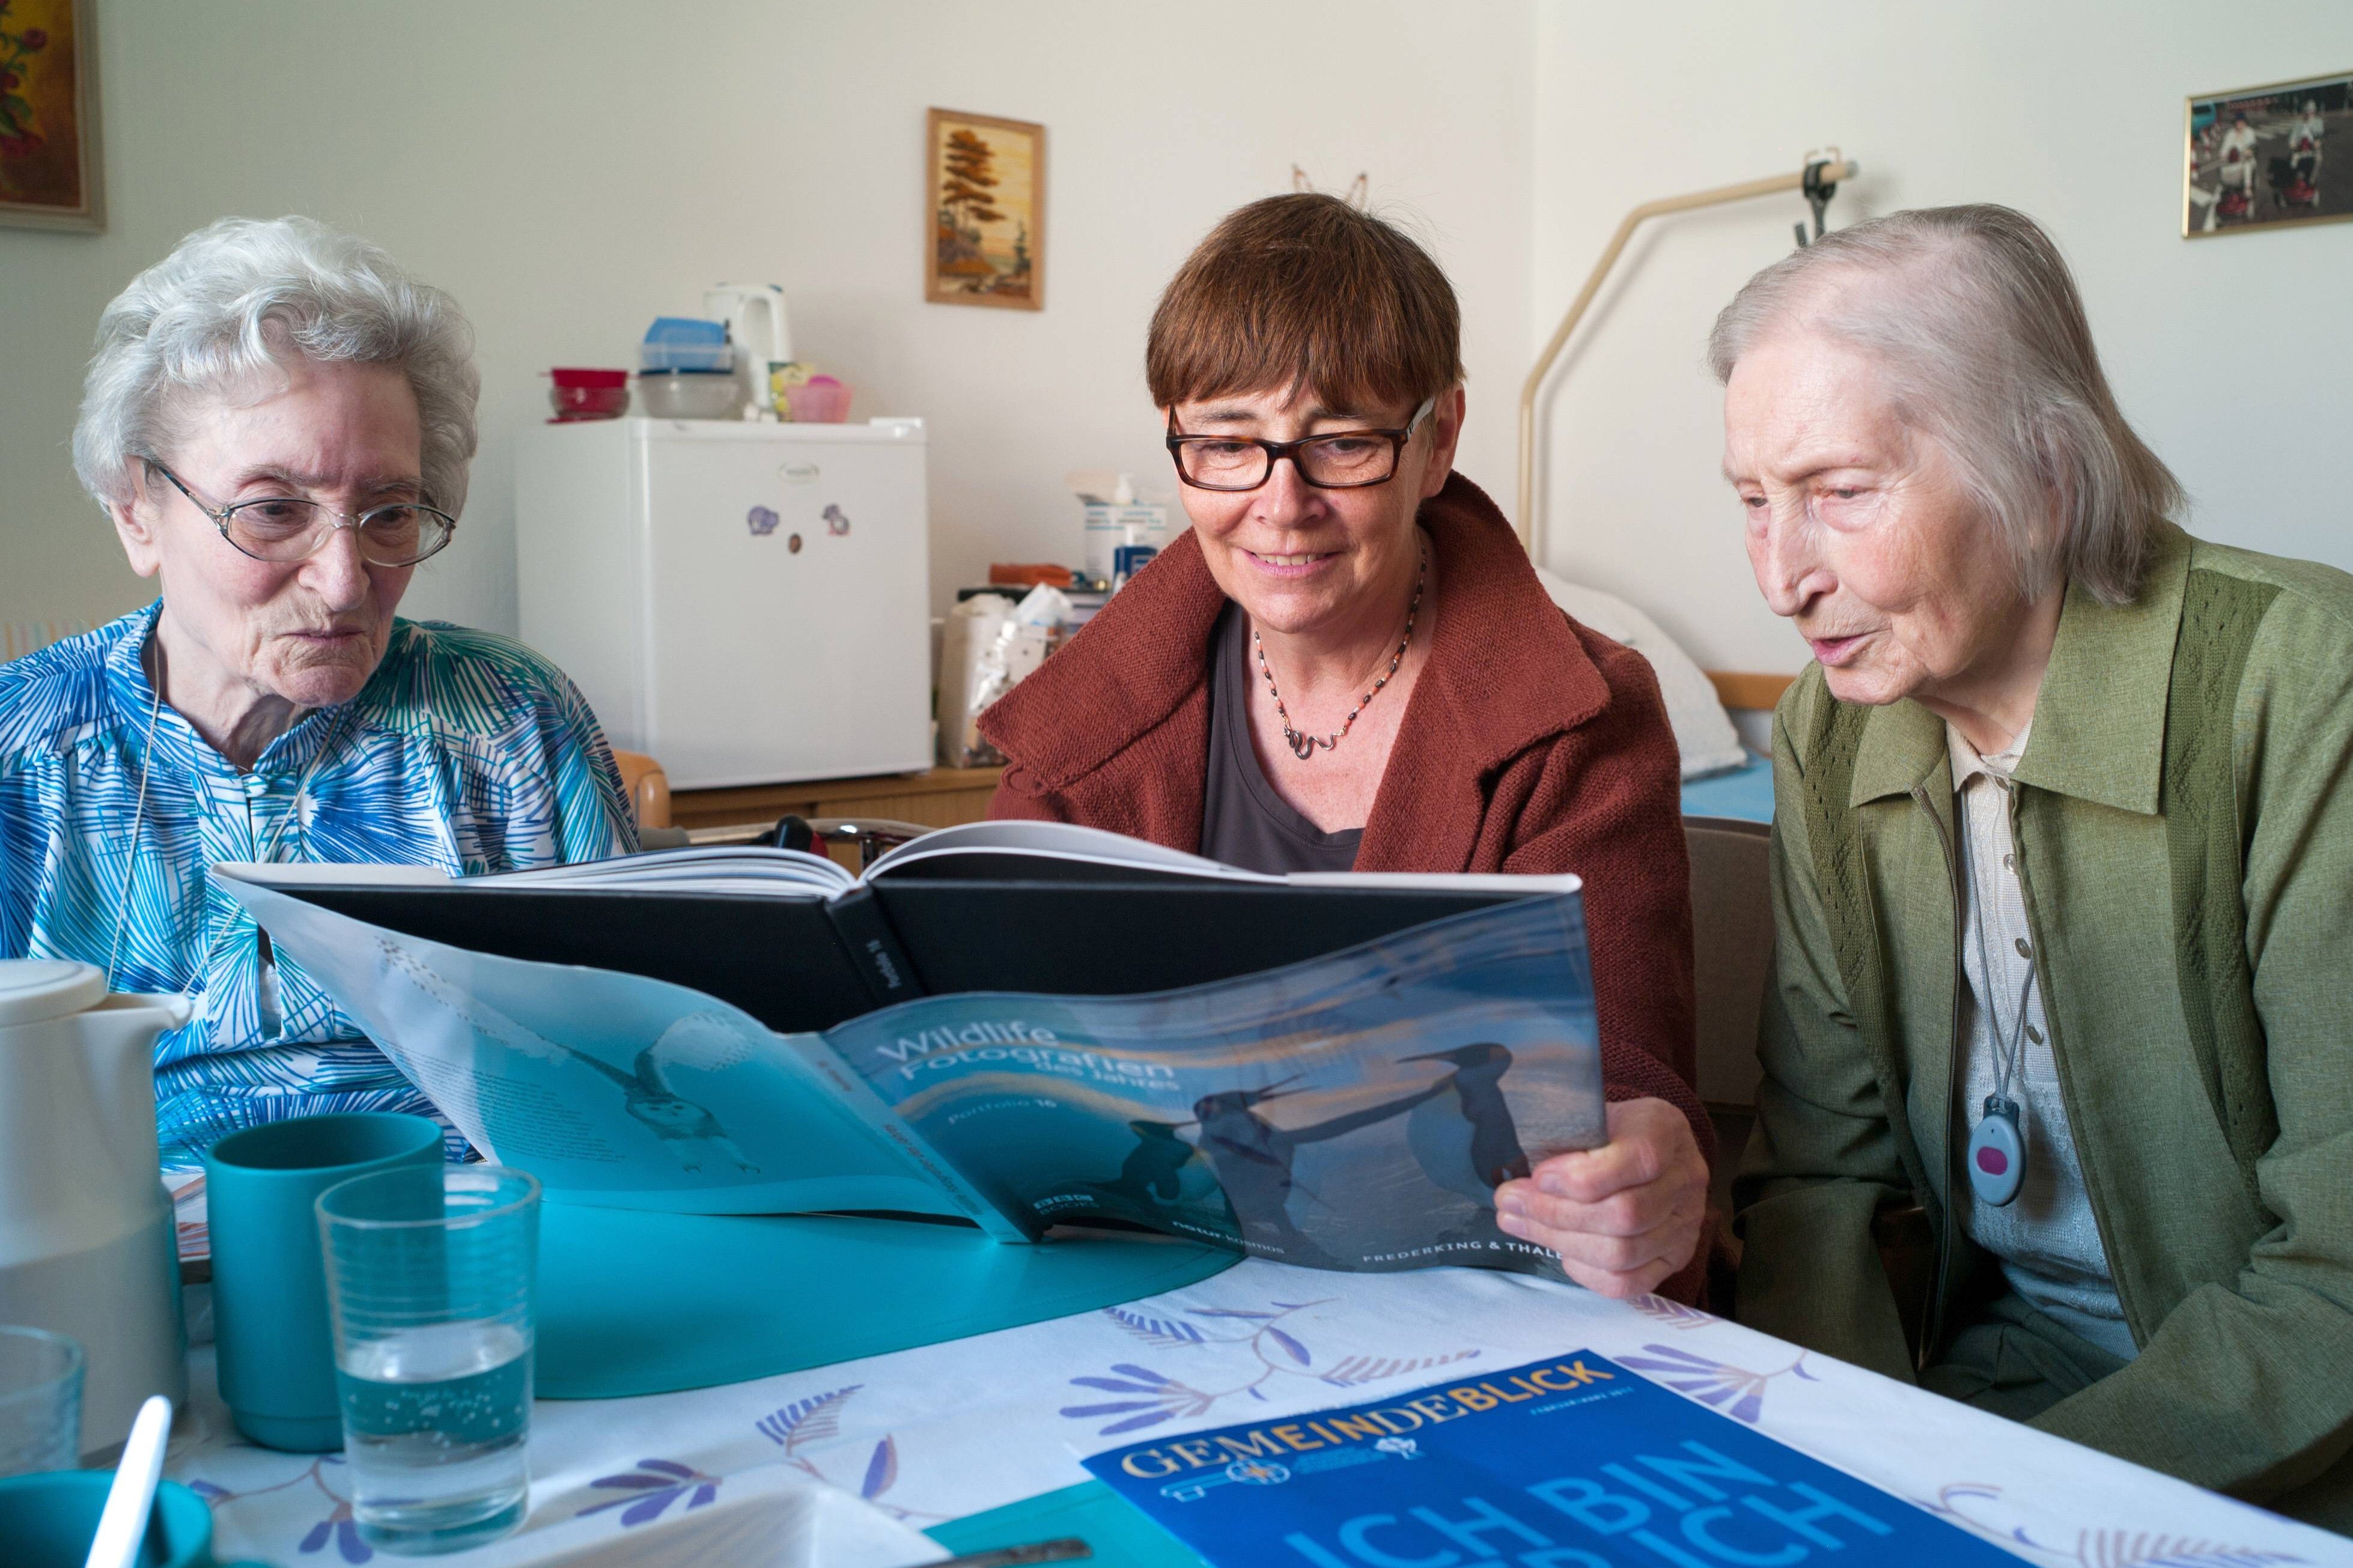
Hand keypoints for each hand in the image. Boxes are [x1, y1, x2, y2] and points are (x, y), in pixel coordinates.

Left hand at [1494, 1096, 1707, 1298]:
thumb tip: (1516, 1179)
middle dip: (1556, 1213)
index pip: (1640, 1158)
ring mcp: (1685, 1224)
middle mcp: (1686, 1179)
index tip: (1539, 1176)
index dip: (1585, 1175)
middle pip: (1626, 1214)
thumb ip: (1562, 1139)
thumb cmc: (1607, 1129)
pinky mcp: (1674, 1259)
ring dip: (1560, 1241)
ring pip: (1623, 1252)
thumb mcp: (1588, 1114)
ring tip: (1519, 1222)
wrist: (1647, 1147)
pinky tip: (1560, 1251)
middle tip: (1510, 1202)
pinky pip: (1629, 1282)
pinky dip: (1586, 1272)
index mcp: (1665, 1129)